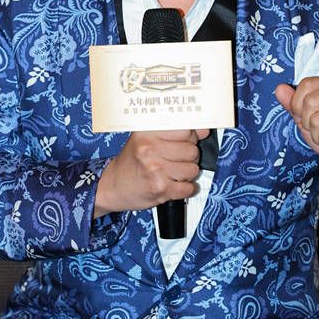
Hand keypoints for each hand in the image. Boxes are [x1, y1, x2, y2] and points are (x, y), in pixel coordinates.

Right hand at [94, 129, 209, 216]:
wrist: (113, 186)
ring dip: (187, 174)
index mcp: (148, 133)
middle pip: (192, 150)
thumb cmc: (133, 161)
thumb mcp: (148, 139)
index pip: (186, 130)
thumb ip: (176, 132)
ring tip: (173, 173)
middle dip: (189, 157)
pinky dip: (185, 189)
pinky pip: (188, 188)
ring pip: (193, 169)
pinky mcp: (160, 188)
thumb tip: (204, 130)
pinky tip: (174, 185)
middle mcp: (150, 149)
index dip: (190, 137)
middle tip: (176, 160)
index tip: (186, 140)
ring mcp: (155, 169)